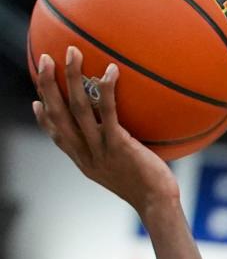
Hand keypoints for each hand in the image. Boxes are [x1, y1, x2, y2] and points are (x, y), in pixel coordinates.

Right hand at [32, 46, 180, 214]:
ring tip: (72, 52)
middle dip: (48, 86)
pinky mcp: (118, 146)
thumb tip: (126, 138)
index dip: (44, 119)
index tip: (37, 101)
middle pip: (58, 116)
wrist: (157, 205)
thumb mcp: (124, 173)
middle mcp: (86, 155)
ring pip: (77, 109)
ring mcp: (100, 150)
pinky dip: (106, 90)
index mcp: (85, 162)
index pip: (58, 137)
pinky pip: (108, 113)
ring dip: (72, 78)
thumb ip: (116, 154)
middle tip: (46, 60)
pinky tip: (110, 71)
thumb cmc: (148, 189)